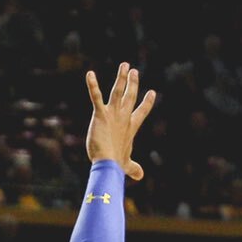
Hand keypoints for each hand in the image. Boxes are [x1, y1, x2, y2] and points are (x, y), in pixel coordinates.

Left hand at [84, 63, 156, 181]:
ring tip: (124, 65)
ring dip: (121, 78)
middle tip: (134, 71)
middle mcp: (123, 118)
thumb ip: (133, 168)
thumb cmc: (116, 165)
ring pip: (118, 92)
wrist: (108, 164)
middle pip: (130, 96)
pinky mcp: (100, 114)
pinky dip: (92, 85)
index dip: (147, 103)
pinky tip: (89, 74)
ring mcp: (113, 114)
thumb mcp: (127, 164)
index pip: (141, 112)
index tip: (152, 92)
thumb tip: (140, 175)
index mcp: (130, 127)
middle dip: (133, 83)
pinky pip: (96, 97)